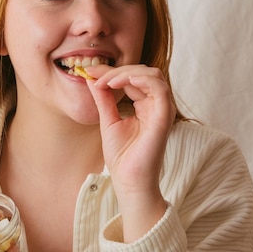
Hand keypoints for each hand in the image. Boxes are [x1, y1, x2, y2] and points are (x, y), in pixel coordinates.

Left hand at [86, 64, 175, 238]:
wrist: (129, 181)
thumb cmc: (122, 156)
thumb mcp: (108, 120)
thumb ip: (103, 98)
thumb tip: (92, 79)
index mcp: (145, 105)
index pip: (132, 78)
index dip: (110, 72)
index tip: (88, 72)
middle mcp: (156, 105)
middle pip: (142, 72)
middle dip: (116, 70)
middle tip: (94, 74)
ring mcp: (162, 110)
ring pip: (152, 76)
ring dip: (127, 72)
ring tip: (106, 81)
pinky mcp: (164, 117)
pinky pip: (160, 89)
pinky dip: (142, 79)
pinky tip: (123, 81)